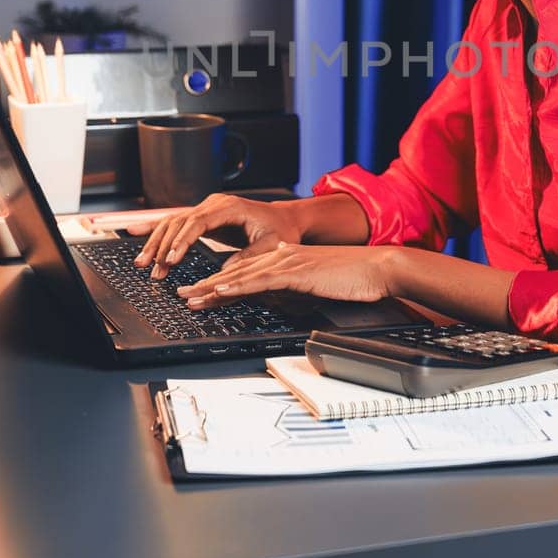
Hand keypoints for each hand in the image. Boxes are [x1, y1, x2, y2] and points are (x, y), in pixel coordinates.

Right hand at [129, 193, 302, 277]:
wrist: (284, 218)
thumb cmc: (280, 231)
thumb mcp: (272, 245)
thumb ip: (249, 257)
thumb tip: (224, 272)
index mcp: (229, 206)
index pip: (198, 222)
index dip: (182, 240)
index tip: (170, 259)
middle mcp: (214, 204)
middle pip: (179, 221)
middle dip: (162, 245)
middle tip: (150, 267)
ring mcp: (207, 208)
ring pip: (173, 222)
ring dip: (156, 242)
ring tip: (143, 264)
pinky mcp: (203, 217)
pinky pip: (176, 222)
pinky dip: (156, 230)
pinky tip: (135, 233)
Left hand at [176, 242, 396, 307]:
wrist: (378, 269)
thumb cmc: (352, 280)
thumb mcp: (312, 287)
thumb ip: (288, 291)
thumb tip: (269, 301)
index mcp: (285, 258)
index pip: (245, 272)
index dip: (219, 283)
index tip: (198, 293)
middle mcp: (281, 256)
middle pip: (235, 272)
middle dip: (205, 285)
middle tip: (180, 294)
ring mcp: (288, 261)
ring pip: (241, 275)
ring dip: (212, 287)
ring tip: (188, 297)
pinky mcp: (296, 271)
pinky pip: (260, 280)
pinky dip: (237, 286)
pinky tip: (220, 292)